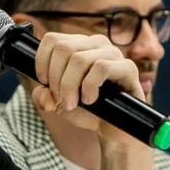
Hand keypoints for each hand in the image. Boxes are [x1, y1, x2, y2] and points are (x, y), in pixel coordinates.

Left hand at [30, 32, 144, 140]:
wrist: (114, 130)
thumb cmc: (89, 112)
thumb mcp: (59, 105)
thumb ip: (44, 97)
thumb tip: (42, 92)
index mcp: (79, 46)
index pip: (53, 39)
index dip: (42, 61)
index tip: (44, 82)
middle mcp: (96, 44)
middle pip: (64, 48)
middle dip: (56, 78)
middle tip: (60, 98)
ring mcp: (113, 54)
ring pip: (80, 59)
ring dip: (70, 85)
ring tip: (73, 103)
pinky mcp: (128, 67)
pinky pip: (101, 67)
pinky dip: (89, 86)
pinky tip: (90, 100)